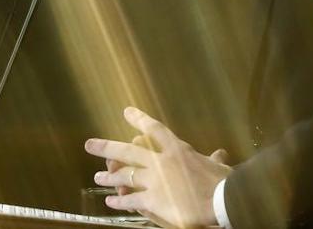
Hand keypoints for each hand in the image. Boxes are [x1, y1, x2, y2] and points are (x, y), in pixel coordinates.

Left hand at [85, 107, 230, 228]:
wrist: (221, 200)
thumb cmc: (223, 182)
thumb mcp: (218, 166)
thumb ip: (214, 160)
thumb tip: (220, 154)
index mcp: (177, 149)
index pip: (154, 129)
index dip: (139, 119)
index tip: (126, 112)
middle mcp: (161, 162)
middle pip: (128, 151)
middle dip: (107, 147)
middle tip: (90, 144)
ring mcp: (154, 180)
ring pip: (124, 176)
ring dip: (110, 177)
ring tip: (98, 177)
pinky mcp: (152, 200)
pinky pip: (130, 200)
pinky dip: (120, 201)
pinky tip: (111, 202)